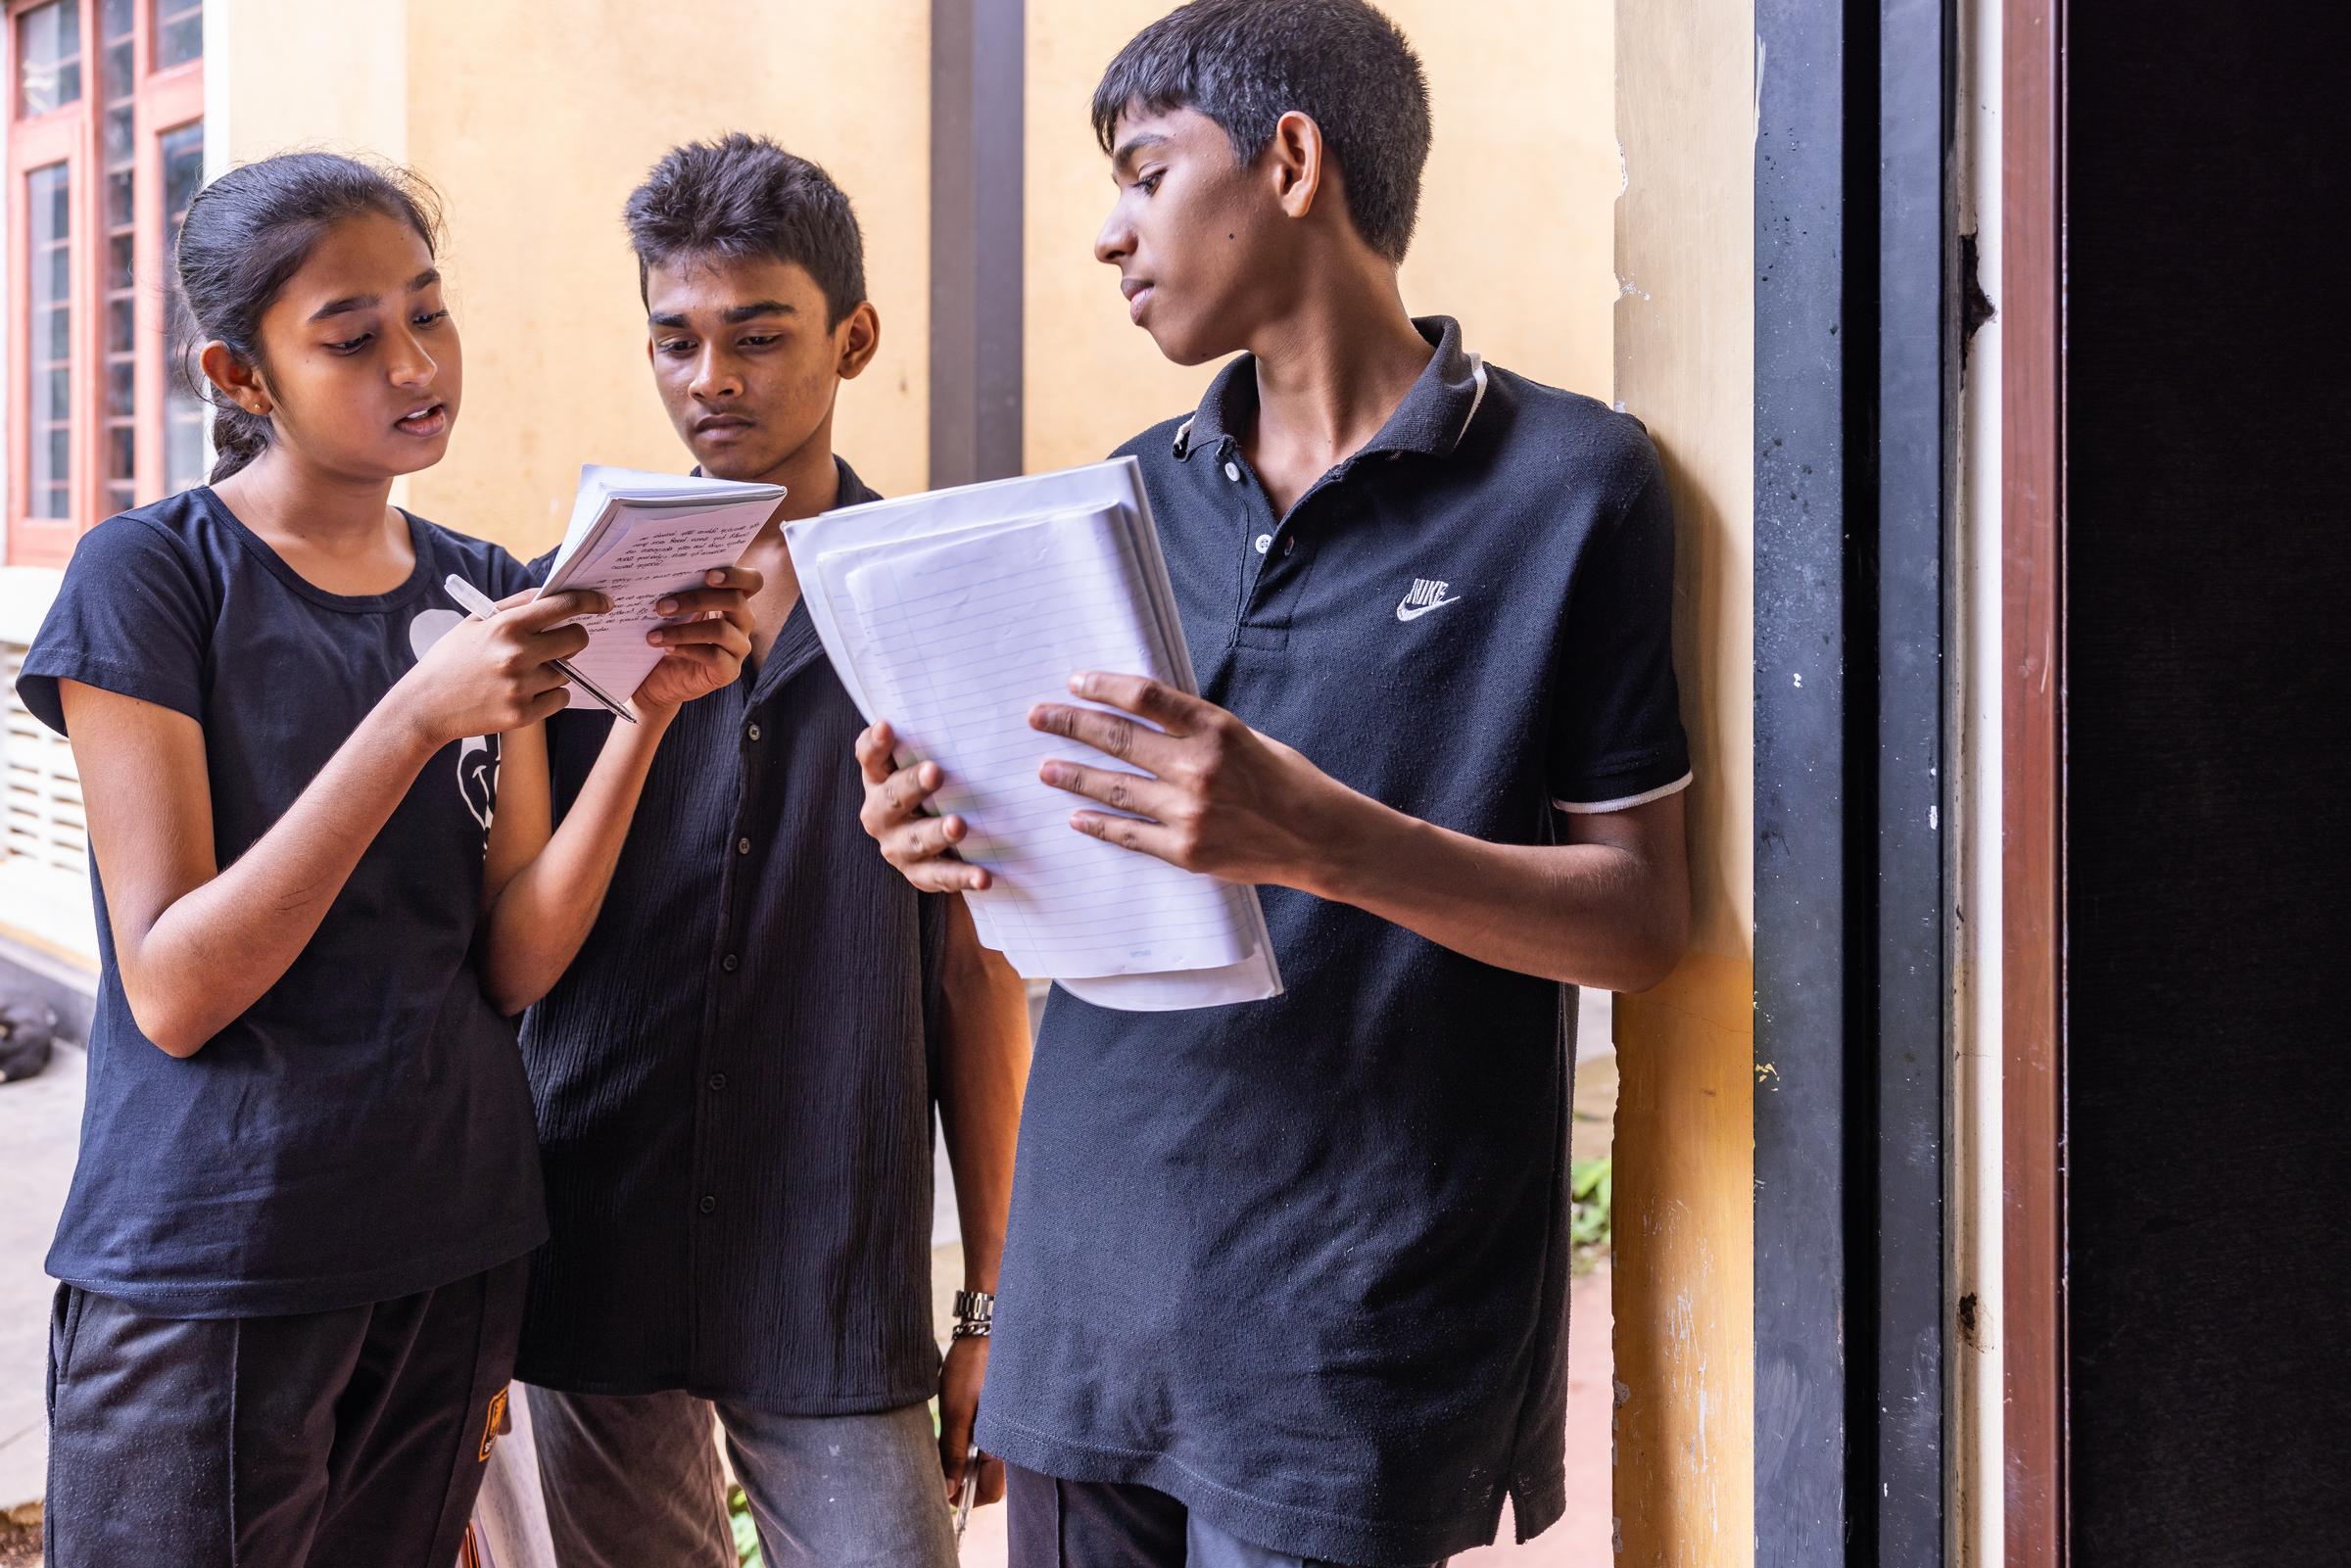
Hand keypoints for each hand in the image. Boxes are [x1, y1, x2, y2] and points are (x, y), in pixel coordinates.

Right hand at [394, 588, 605, 746]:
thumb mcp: (476, 622)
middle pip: (578, 640)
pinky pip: (560, 699)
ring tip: (524, 672)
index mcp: (506, 626)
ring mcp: (521, 686)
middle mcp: (517, 654)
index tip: (604, 602)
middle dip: (575, 637)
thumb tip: (551, 594)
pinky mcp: (522, 713)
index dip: (590, 601)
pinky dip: (550, 695)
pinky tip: (524, 692)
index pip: (563, 606)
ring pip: (567, 673)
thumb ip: (515, 605)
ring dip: (556, 670)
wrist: (425, 706)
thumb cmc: (452, 659)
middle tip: (562, 641)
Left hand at [631, 565, 761, 712]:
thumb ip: (678, 590)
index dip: (736, 575)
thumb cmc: (667, 633)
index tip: (707, 574)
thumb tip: (658, 573)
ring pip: (721, 630)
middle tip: (661, 606)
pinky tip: (666, 648)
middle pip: (735, 601)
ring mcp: (739, 647)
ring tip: (653, 634)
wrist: (659, 677)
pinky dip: (687, 650)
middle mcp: (743, 622)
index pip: (752, 581)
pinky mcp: (730, 671)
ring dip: (683, 630)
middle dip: (696, 600)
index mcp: (733, 599)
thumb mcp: (674, 609)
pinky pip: (715, 657)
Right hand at [855, 721, 994, 892]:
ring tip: (958, 826)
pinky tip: (983, 877)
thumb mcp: (924, 763)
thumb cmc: (933, 789)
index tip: (888, 726)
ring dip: (937, 833)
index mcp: (878, 779)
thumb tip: (967, 701)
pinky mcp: (920, 874)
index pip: (869, 757)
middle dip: (913, 785)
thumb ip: (930, 742)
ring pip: (915, 841)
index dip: (876, 743)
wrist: (935, 842)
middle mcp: (880, 814)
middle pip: (892, 798)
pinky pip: (941, 876)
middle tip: (935, 771)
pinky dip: (962, 877)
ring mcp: (897, 847)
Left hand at [938, 1335, 1003, 1507]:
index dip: (964, 1497)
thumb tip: (947, 1490)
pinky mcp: (998, 1421)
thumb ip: (952, 1454)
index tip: (941, 1485)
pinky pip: (983, 1447)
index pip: (989, 1493)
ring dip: (962, 1462)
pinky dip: (967, 1446)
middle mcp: (1009, 1442)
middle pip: (986, 1483)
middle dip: (961, 1480)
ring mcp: (1004, 1431)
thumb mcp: (956, 1411)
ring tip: (945, 1440)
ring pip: (982, 1465)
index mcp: (1004, 1443)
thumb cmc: (973, 1367)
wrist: (987, 1329)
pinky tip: (956, 1427)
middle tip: (938, 1462)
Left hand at [1028, 672, 1350, 889]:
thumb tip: (1142, 715)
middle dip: (1070, 724)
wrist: (1318, 838)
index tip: (1075, 681)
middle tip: (1038, 717)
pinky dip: (1100, 825)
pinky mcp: (1186, 851)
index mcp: (1215, 728)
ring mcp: (1189, 812)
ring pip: (1114, 789)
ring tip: (1045, 769)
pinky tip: (1077, 817)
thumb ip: (1195, 729)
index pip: (1144, 698)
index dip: (1103, 686)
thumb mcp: (1245, 736)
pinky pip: (1130, 835)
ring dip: (1073, 776)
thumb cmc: (1286, 780)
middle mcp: (1197, 767)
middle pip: (1117, 738)